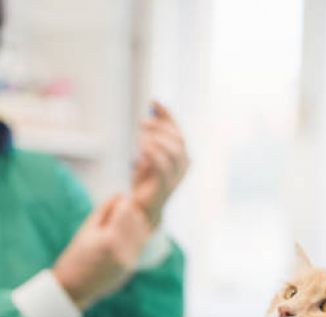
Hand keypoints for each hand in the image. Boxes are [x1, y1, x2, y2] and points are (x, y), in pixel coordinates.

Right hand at [53, 195, 151, 308]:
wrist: (74, 290)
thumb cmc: (75, 257)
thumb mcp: (86, 230)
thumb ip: (104, 211)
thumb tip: (122, 195)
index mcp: (109, 239)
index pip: (128, 209)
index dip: (122, 202)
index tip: (115, 203)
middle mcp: (123, 251)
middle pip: (139, 218)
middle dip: (130, 212)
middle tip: (118, 212)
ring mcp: (130, 261)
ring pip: (143, 231)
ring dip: (135, 223)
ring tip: (119, 225)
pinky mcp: (132, 267)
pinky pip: (140, 244)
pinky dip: (134, 236)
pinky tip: (121, 237)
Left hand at [132, 101, 188, 226]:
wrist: (142, 207)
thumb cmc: (144, 179)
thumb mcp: (148, 152)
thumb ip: (153, 131)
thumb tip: (153, 106)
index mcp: (182, 155)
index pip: (177, 129)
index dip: (167, 114)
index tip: (153, 101)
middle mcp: (184, 165)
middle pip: (178, 138)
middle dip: (160, 126)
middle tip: (141, 122)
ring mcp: (177, 176)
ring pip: (175, 150)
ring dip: (158, 138)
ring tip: (141, 135)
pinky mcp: (167, 186)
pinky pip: (163, 165)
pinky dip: (153, 152)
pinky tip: (141, 145)